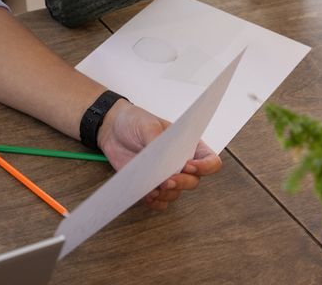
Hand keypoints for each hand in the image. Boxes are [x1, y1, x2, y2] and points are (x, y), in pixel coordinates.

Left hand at [97, 100, 221, 210]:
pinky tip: (147, 195)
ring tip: (153, 188)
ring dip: (166, 194)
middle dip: (181, 183)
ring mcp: (165, 175)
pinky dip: (155, 201)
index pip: (210, 160)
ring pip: (176, 193)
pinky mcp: (150, 185)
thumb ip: (157, 143)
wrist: (112, 128)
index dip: (205, 167)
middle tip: (166, 180)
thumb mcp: (148, 125)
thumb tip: (162, 163)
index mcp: (188, 145)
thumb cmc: (135, 121)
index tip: (189, 166)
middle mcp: (180, 163)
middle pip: (193, 181)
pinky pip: (159, 201)